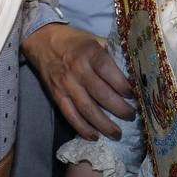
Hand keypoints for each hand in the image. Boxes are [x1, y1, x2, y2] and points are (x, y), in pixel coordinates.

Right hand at [22, 24, 133, 139]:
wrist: (42, 41)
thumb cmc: (74, 41)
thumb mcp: (94, 40)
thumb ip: (111, 53)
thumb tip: (132, 71)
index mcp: (90, 53)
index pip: (108, 71)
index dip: (123, 85)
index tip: (134, 95)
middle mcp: (78, 69)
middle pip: (101, 93)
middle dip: (119, 108)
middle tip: (132, 116)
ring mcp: (66, 85)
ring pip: (87, 109)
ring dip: (104, 124)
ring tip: (117, 133)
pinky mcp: (57, 96)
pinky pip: (71, 115)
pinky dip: (83, 128)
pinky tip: (95, 136)